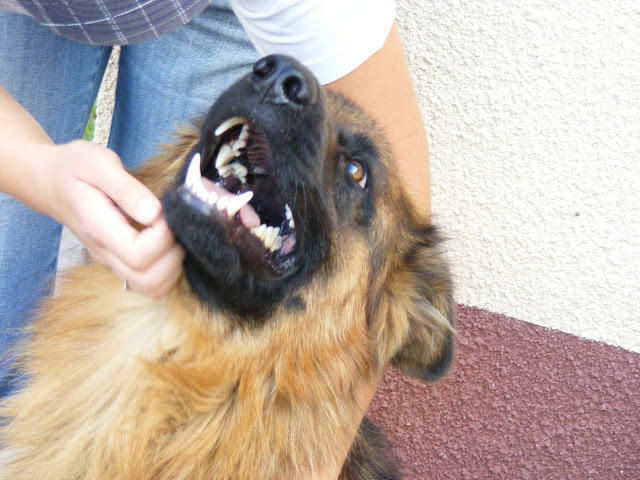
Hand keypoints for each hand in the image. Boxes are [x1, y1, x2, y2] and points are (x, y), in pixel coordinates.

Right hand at [33, 140, 183, 296]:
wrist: (47, 180)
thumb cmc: (74, 167)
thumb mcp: (98, 163)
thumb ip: (126, 188)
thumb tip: (154, 213)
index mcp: (99, 228)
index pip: (138, 255)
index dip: (163, 238)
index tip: (167, 213)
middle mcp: (105, 252)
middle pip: (148, 280)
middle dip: (173, 256)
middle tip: (175, 226)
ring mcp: (112, 261)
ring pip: (151, 287)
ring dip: (173, 266)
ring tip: (173, 235)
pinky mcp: (119, 262)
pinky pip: (148, 281)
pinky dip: (167, 270)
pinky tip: (168, 243)